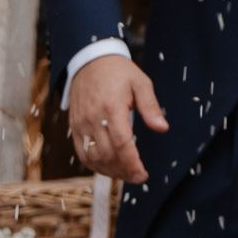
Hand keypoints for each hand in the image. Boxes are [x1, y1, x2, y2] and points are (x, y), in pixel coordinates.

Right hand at [66, 55, 167, 184]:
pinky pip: (82, 153)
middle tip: (139, 176)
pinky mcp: (74, 127)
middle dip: (124, 171)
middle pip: (107, 154)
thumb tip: (162, 128)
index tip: (143, 174)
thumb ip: (151, 107)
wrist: (90, 61)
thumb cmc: (118, 72)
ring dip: (110, 171)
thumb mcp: (140, 83)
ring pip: (93, 158)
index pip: (121, 143)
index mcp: (112, 107)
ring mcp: (81, 124)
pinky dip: (95, 165)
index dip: (132, 163)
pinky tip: (109, 168)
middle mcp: (93, 118)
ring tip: (126, 174)